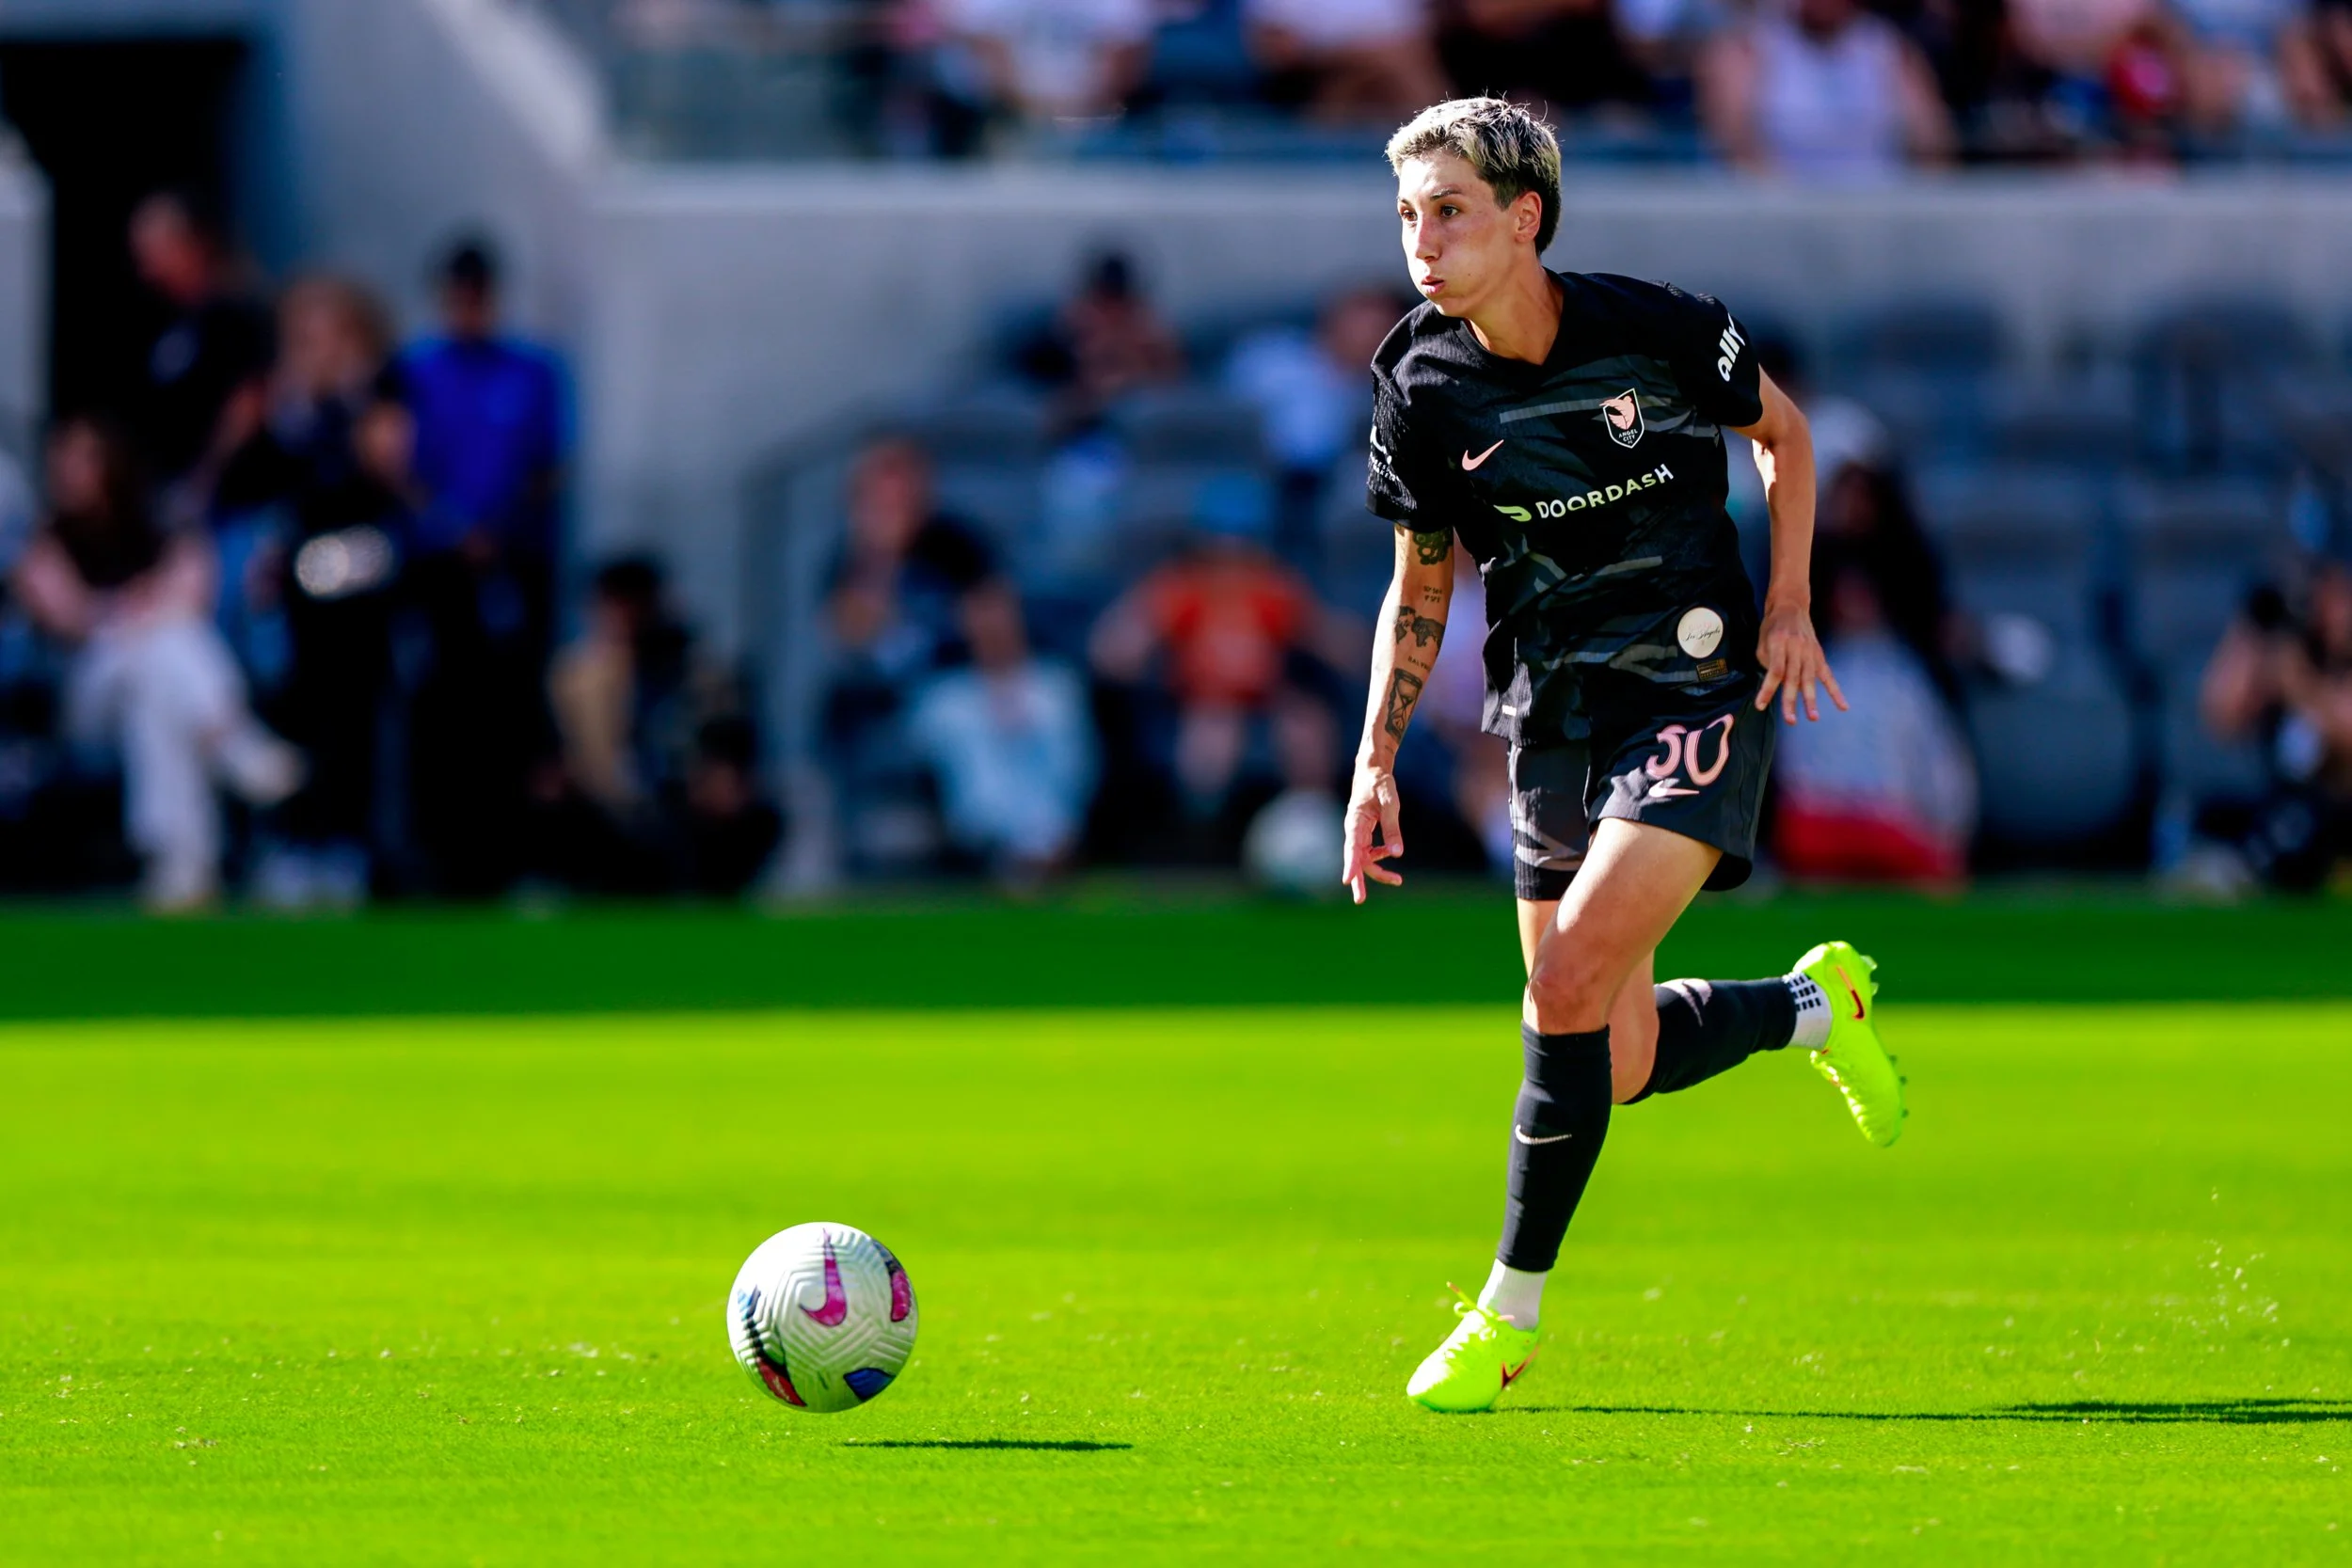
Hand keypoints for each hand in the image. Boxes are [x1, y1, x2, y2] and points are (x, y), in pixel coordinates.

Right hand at [1342, 761, 1404, 902]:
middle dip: (1358, 880)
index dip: (1350, 865)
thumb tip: (1397, 853)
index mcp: (1354, 822)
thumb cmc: (1380, 783)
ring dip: (1377, 871)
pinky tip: (1391, 852)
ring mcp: (1358, 833)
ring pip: (1364, 859)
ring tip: (1398, 881)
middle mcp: (1353, 830)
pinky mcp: (1364, 834)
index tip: (1346, 880)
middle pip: (1354, 860)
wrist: (1373, 771)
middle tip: (1360, 901)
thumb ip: (1393, 827)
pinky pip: (1370, 851)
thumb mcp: (1390, 802)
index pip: (1351, 848)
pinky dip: (1381, 855)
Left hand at [1754, 601, 1847, 723]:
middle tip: (1790, 720)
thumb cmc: (1773, 627)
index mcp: (1779, 643)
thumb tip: (1777, 685)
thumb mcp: (1763, 642)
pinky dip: (1835, 691)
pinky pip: (1828, 675)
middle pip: (1794, 678)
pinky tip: (1842, 706)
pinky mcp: (1819, 655)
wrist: (1791, 606)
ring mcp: (1810, 652)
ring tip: (1813, 717)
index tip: (1761, 705)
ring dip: (1811, 699)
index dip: (1768, 690)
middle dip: (1791, 700)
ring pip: (1810, 679)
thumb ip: (1768, 664)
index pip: (1775, 671)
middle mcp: (1797, 648)